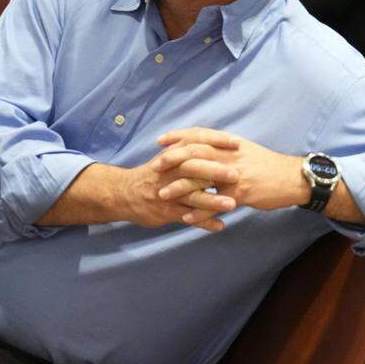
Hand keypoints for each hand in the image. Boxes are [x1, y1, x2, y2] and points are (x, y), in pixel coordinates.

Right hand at [119, 146, 237, 230]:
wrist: (126, 193)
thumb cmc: (156, 173)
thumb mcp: (168, 155)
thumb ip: (190, 147)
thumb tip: (217, 137)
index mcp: (175, 155)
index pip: (197, 143)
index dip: (217, 142)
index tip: (238, 142)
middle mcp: (171, 172)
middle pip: (194, 169)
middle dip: (215, 171)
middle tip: (236, 175)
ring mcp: (170, 193)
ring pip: (192, 197)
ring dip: (213, 201)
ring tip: (232, 205)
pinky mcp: (167, 211)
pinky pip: (188, 218)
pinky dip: (204, 222)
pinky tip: (220, 226)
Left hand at [153, 128, 308, 219]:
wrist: (295, 179)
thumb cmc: (270, 167)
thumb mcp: (247, 151)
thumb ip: (227, 150)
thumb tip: (209, 149)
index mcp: (230, 144)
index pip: (200, 134)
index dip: (179, 136)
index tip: (161, 140)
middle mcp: (230, 156)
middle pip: (195, 154)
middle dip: (172, 159)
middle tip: (154, 167)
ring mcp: (235, 174)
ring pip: (201, 179)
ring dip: (179, 188)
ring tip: (163, 195)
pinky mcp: (241, 193)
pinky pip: (215, 203)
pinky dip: (199, 211)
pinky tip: (187, 218)